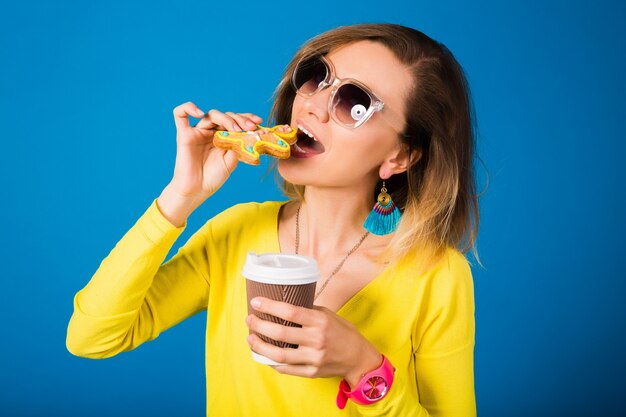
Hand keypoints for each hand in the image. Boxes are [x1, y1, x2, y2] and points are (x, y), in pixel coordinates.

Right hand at [168, 102, 262, 200]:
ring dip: (226, 119)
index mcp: (223, 136)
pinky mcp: (184, 134)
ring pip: (211, 114)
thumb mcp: (232, 161)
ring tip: (236, 129)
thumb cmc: (213, 177)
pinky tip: (199, 113)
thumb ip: (238, 146)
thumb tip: (248, 133)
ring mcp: (197, 132)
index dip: (246, 118)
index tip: (259, 121)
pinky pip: (180, 114)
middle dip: (240, 119)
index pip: (235, 121)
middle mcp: (211, 132)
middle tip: (250, 127)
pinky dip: (188, 108)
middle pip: (225, 116)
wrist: (197, 191)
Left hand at [245, 297, 382, 387]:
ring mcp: (314, 358)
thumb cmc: (341, 332)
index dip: (270, 306)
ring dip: (260, 346)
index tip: (256, 302)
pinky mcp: (311, 372)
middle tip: (250, 320)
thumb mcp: (328, 314)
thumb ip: (307, 311)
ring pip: (279, 355)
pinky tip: (264, 355)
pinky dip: (271, 362)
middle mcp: (317, 340)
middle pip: (280, 333)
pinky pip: (286, 369)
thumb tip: (283, 304)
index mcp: (320, 321)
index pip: (290, 312)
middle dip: (259, 325)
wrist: (358, 357)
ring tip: (251, 338)